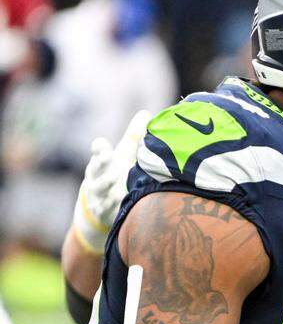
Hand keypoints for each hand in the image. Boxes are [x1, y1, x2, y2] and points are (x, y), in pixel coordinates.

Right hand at [71, 110, 149, 251]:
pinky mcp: (101, 210)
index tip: (103, 145)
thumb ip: (133, 137)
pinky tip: (119, 203)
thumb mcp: (123, 156)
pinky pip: (105, 208)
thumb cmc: (115, 174)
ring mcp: (97, 194)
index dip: (99, 148)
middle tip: (108, 159)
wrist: (98, 208)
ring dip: (107, 185)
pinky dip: (111, 206)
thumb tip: (146, 112)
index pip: (98, 151)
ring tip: (116, 184)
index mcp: (102, 161)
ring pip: (99, 189)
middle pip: (94, 168)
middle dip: (100, 163)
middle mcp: (97, 176)